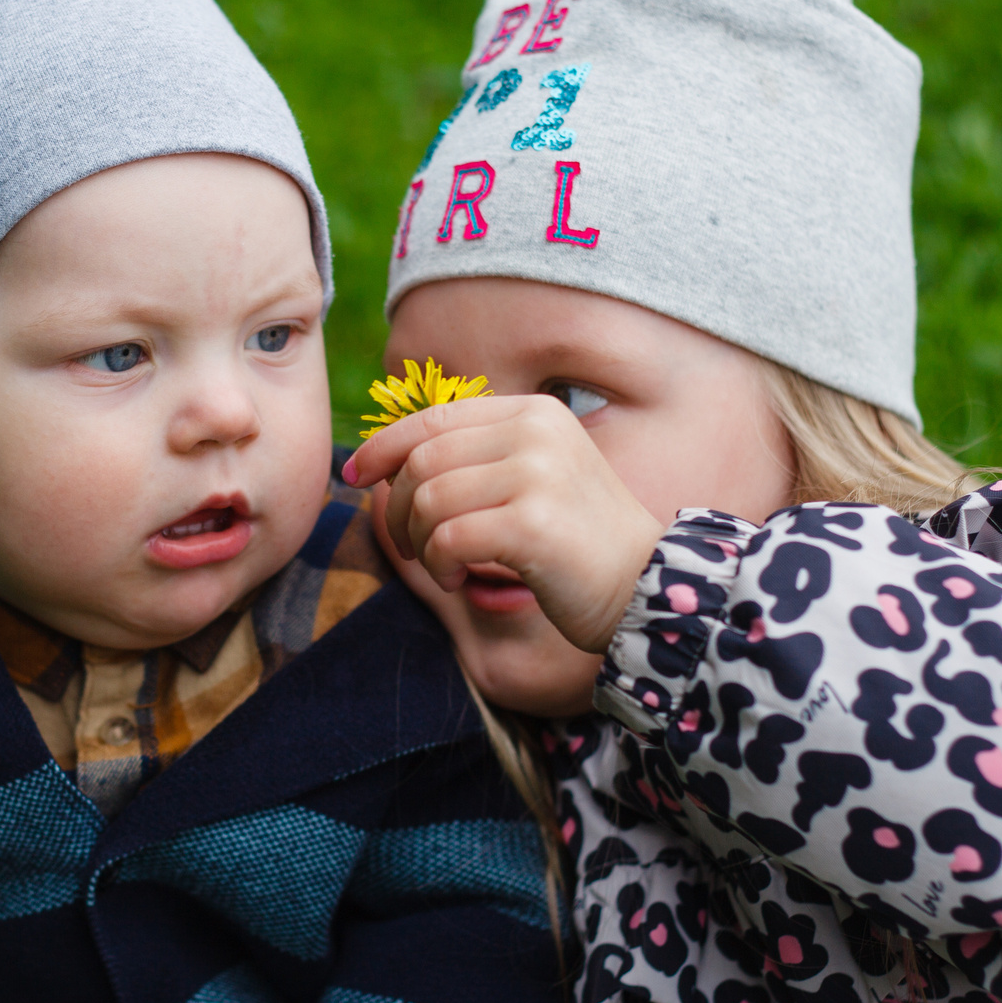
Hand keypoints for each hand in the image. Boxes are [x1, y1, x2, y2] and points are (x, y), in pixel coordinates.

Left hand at [347, 396, 661, 654]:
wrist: (647, 588)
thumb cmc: (576, 544)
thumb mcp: (532, 479)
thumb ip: (472, 461)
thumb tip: (381, 459)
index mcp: (533, 414)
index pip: (433, 418)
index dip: (383, 446)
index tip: (354, 475)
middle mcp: (536, 432)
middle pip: (421, 459)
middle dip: (398, 508)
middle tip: (413, 546)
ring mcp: (537, 474)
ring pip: (428, 498)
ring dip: (421, 543)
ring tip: (446, 567)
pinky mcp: (533, 524)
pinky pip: (448, 538)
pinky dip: (440, 565)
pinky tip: (461, 580)